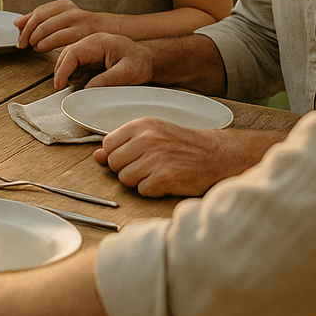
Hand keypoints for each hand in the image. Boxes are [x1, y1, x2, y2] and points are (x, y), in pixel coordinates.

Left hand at [14, 0, 113, 51]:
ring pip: (48, 31)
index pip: (38, 12)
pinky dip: (46, 45)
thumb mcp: (61, 18)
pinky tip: (43, 49)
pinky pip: (59, 40)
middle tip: (24, 44)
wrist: (109, 31)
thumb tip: (17, 23)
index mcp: (63, 5)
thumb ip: (39, 20)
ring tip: (34, 47)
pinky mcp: (82, 35)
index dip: (26, 26)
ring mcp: (78, 22)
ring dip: (36, 41)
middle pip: (41, 21)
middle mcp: (70, 11)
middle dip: (28, 35)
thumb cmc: (81, 27)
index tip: (19, 36)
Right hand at [53, 33, 153, 89]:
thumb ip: (107, 80)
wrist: (147, 59)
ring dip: (64, 72)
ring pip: (68, 58)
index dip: (63, 69)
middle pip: (67, 54)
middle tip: (60, 88)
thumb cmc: (140, 62)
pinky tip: (73, 83)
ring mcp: (89, 48)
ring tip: (65, 87)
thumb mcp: (128, 72)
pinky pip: (75, 63)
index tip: (59, 84)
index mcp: (99, 42)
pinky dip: (71, 73)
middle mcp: (91, 42)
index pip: (73, 53)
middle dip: (60, 71)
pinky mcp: (90, 56)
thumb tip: (87, 89)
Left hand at [92, 118, 277, 196]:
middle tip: (149, 166)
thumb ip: (124, 144)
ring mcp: (156, 158)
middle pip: (114, 164)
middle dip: (127, 170)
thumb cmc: (185, 145)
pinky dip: (153, 190)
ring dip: (140, 181)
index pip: (108, 144)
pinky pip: (142, 190)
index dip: (118, 155)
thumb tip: (96, 156)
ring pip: (125, 179)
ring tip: (159, 173)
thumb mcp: (154, 135)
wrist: (218, 156)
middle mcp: (147, 139)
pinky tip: (167, 181)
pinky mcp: (165, 177)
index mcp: (142, 125)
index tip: (134, 157)